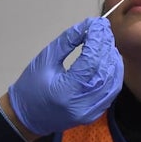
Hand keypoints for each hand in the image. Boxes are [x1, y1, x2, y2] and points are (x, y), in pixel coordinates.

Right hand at [7, 17, 123, 135]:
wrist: (27, 117)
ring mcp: (90, 112)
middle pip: (104, 70)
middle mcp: (82, 104)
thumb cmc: (30, 87)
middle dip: (106, 46)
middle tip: (103, 29)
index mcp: (65, 91)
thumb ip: (68, 41)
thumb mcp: (45, 59)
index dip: (97, 40)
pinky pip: (111, 91)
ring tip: (106, 41)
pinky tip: (109, 59)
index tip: (98, 23)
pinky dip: (113, 72)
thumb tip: (87, 26)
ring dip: (112, 58)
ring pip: (112, 81)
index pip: (90, 61)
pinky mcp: (95, 114)